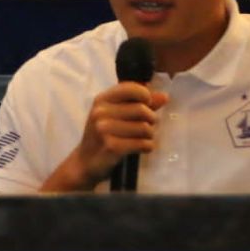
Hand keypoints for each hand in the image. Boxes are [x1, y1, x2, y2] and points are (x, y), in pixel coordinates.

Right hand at [44, 82, 168, 190]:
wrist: (85, 163)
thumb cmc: (103, 136)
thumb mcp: (115, 115)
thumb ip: (140, 104)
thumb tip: (164, 97)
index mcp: (102, 100)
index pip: (131, 88)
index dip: (145, 95)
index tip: (147, 105)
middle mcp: (101, 112)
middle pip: (142, 109)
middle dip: (151, 119)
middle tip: (148, 126)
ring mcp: (105, 130)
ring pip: (144, 127)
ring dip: (150, 135)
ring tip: (144, 138)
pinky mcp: (112, 147)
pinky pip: (142, 143)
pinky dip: (148, 146)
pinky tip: (143, 148)